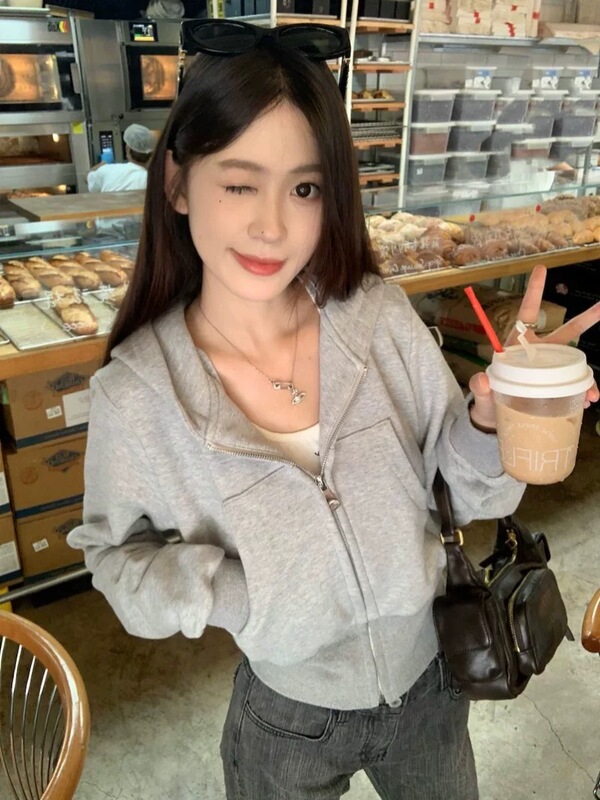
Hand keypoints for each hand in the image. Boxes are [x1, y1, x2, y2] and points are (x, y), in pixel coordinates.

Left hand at [469, 265, 599, 430]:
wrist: (495, 422)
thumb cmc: (487, 403)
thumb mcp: (482, 396)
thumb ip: (481, 388)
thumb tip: (482, 379)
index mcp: (517, 345)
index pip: (526, 314)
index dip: (534, 292)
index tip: (541, 267)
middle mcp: (537, 352)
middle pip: (565, 332)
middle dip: (586, 319)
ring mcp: (549, 368)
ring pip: (574, 362)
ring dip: (587, 374)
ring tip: (593, 392)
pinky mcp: (557, 384)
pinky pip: (574, 383)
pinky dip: (584, 391)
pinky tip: (588, 400)